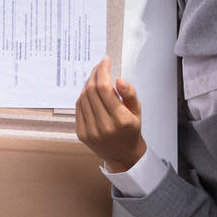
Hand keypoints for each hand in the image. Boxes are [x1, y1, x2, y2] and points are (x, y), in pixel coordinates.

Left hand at [75, 56, 145, 171]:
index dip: (102, 70)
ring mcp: (91, 131)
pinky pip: (78, 108)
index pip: (104, 88)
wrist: (122, 155)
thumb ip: (130, 94)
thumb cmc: (131, 130)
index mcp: (121, 120)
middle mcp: (104, 126)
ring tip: (96, 77)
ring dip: (88, 83)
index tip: (105, 61)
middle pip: (91, 91)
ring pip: (83, 98)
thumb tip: (118, 80)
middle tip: (100, 66)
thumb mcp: (137, 111)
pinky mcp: (81, 133)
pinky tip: (89, 91)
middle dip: (95, 74)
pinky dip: (83, 96)